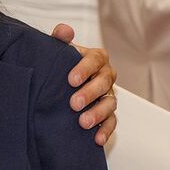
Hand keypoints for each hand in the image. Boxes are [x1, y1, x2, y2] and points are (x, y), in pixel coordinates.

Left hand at [50, 24, 116, 145]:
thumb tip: (64, 31)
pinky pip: (111, 122)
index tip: (70, 79)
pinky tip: (96, 139)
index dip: (85, 68)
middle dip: (90, 93)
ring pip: (109, 104)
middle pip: (104, 83)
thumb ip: (59, 41)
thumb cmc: (61, 66)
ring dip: (98, 114)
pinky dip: (105, 131)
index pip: (96, 59)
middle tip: (74, 103)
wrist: (61, 85)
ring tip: (83, 122)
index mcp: (95, 59)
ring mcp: (108, 95)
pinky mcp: (107, 114)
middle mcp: (105, 76)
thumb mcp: (58, 52)